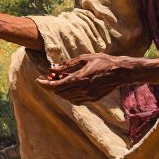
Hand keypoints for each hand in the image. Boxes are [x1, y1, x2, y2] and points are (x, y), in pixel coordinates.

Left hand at [37, 53, 152, 104]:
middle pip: (60, 93)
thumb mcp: (84, 58)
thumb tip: (52, 69)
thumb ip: (67, 65)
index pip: (57, 86)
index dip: (45, 84)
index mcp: (80, 79)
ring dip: (60, 91)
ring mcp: (89, 96)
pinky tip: (69, 86)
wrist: (121, 71)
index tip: (38, 80)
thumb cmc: (103, 61)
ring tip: (59, 80)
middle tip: (49, 76)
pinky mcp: (93, 99)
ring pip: (67, 98)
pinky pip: (76, 100)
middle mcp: (84, 90)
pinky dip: (69, 94)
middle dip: (52, 86)